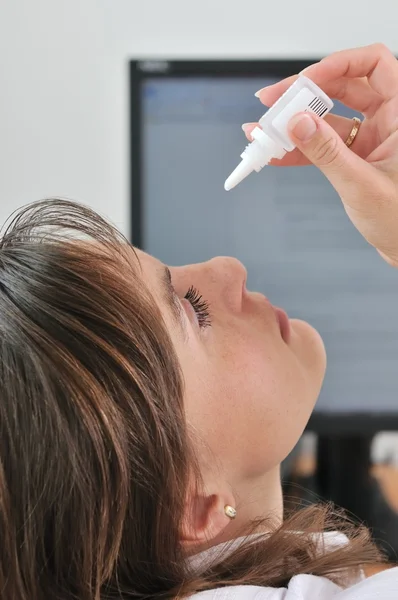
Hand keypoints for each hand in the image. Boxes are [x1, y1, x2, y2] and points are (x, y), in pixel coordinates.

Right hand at [244, 44, 397, 266]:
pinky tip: (276, 153)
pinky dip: (300, 149)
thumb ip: (328, 153)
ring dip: (295, 123)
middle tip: (273, 102)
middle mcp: (388, 119)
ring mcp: (372, 138)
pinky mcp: (357, 156)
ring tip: (265, 131)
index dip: (337, 64)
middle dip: (304, 93)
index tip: (304, 82)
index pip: (372, 64)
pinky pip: (324, 144)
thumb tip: (298, 123)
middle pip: (343, 86)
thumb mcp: (362, 185)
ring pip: (328, 116)